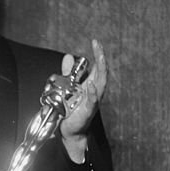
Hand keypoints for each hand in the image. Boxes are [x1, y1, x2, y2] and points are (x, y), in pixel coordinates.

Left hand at [58, 39, 108, 159]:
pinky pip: (93, 101)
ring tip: (100, 58)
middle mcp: (94, 91)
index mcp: (91, 84)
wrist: (69, 129)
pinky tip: (92, 86)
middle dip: (101, 57)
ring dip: (101, 71)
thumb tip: (68, 56)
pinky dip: (93, 93)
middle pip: (102, 71)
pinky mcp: (88, 111)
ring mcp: (93, 100)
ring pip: (101, 84)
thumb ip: (68, 72)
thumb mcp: (67, 87)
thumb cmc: (71, 109)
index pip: (98, 66)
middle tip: (98, 45)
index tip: (95, 42)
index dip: (98, 54)